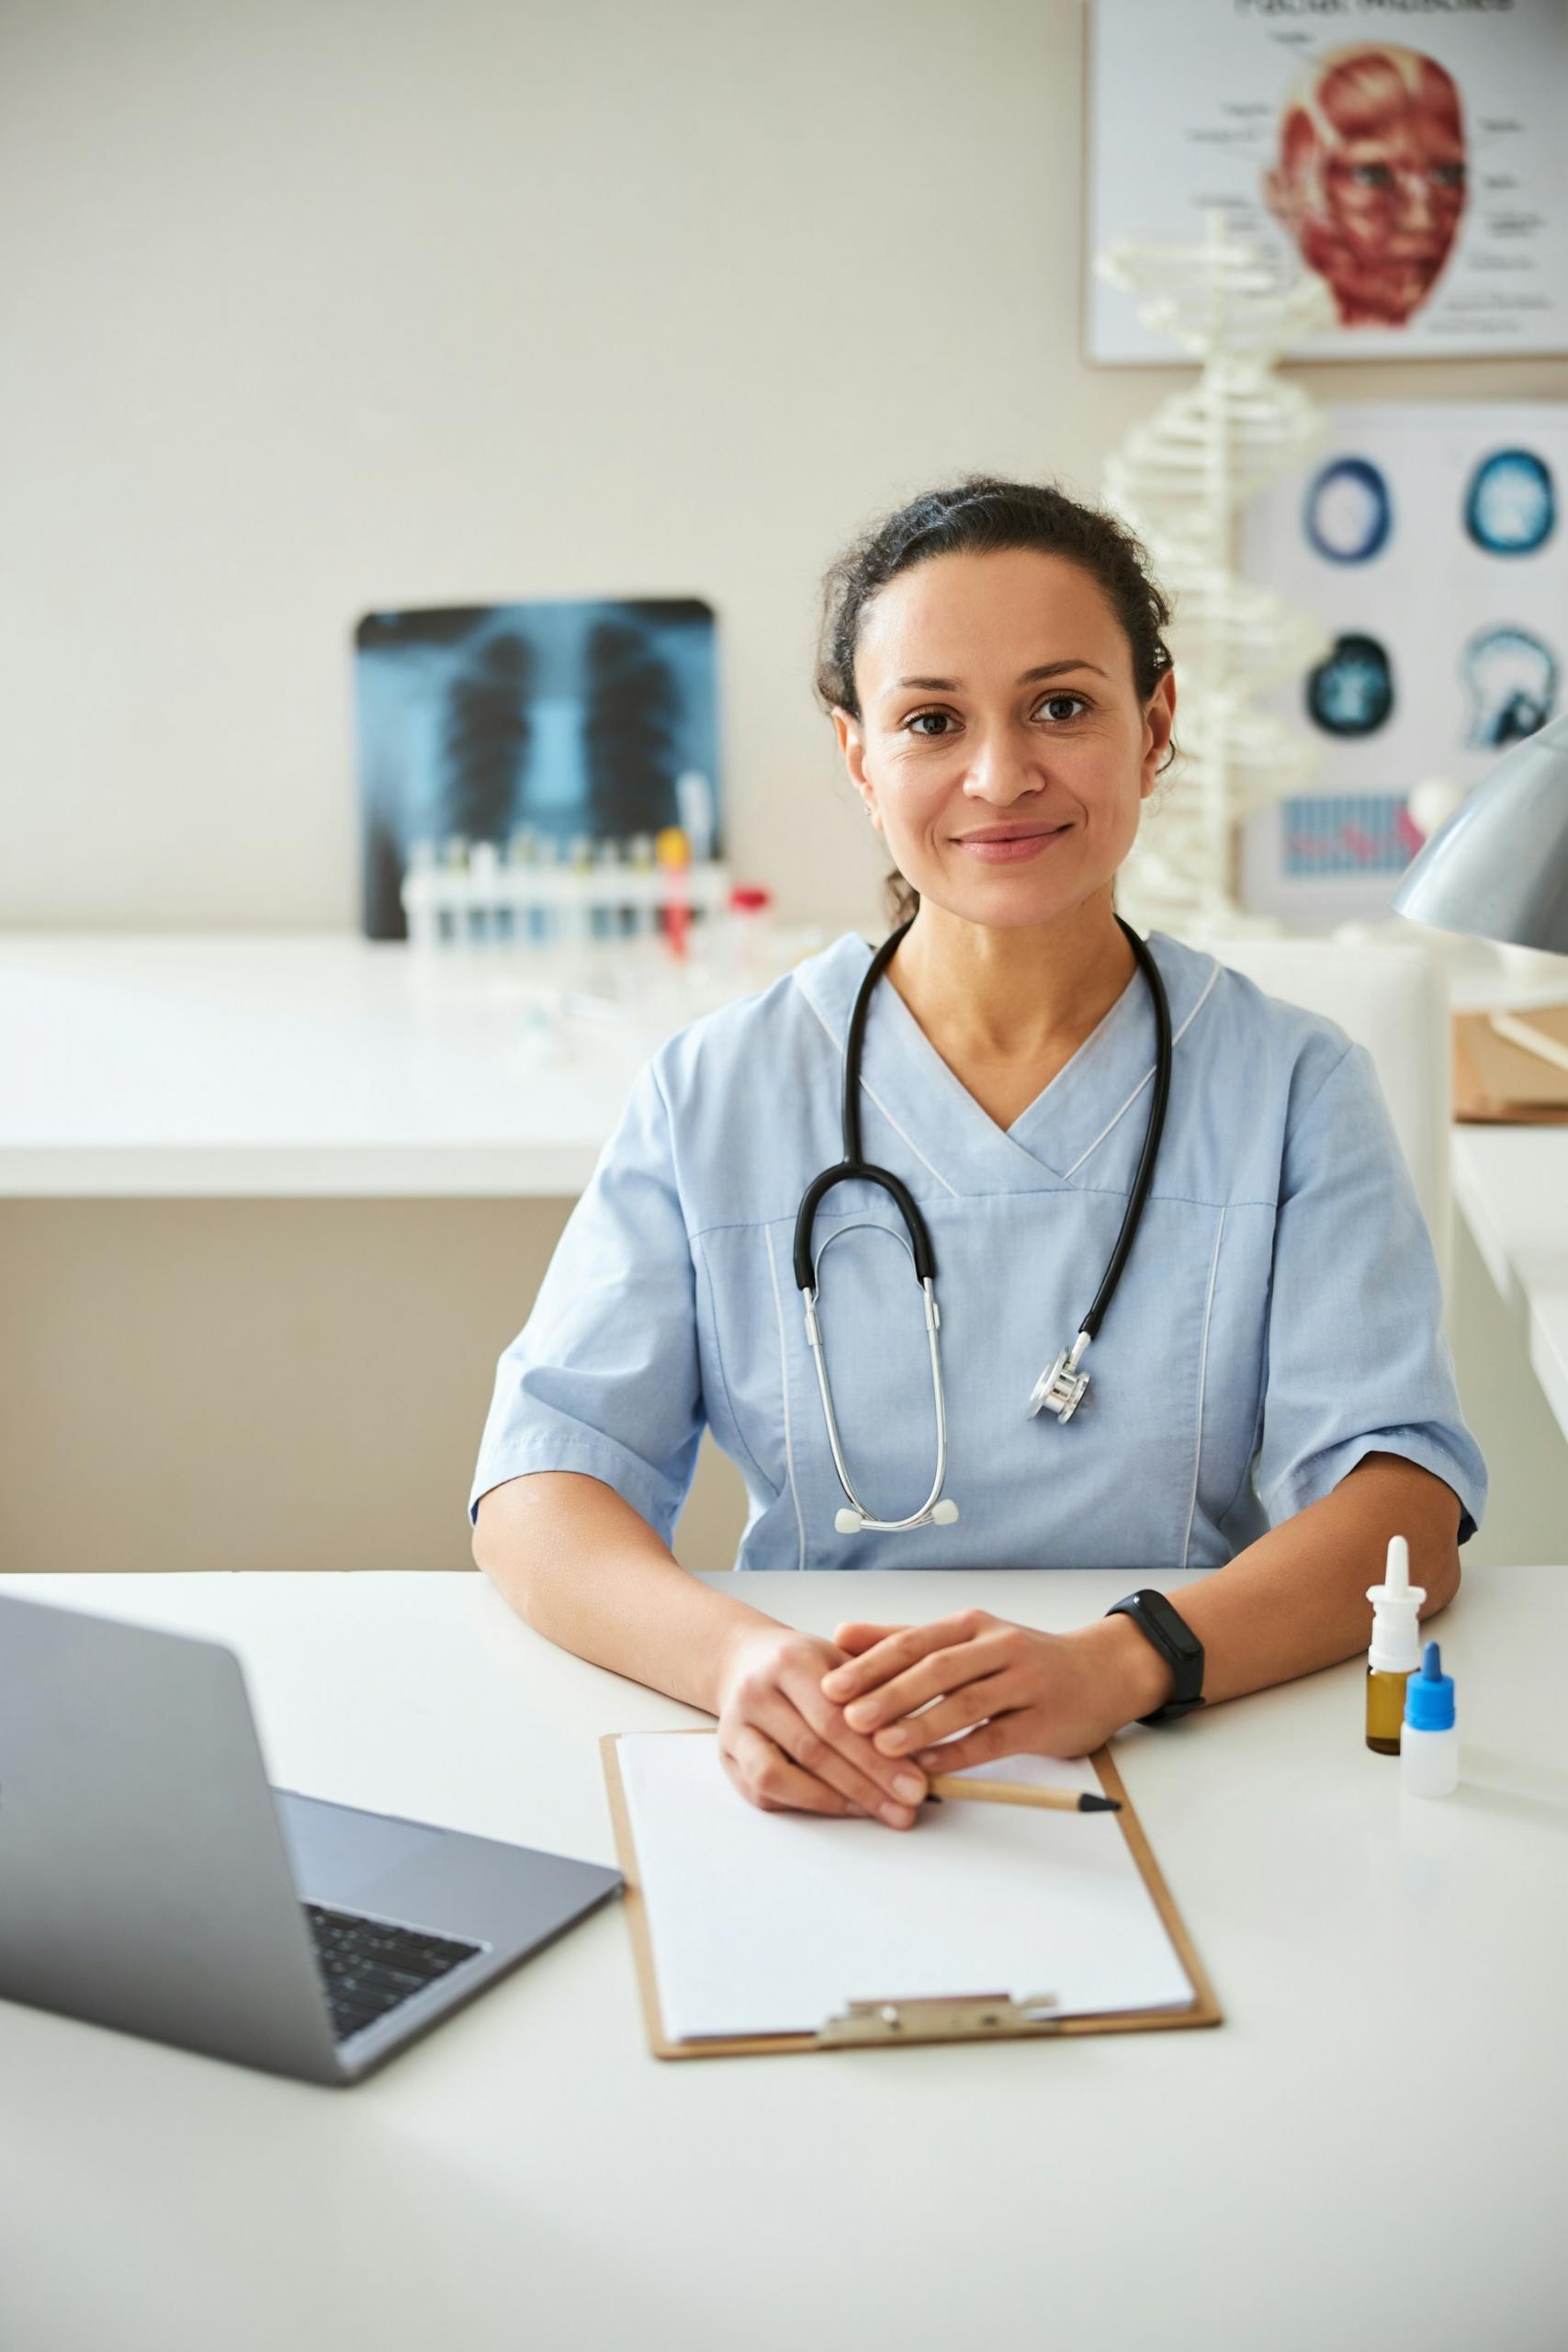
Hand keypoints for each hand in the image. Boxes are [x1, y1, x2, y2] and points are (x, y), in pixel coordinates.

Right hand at [714, 1625, 930, 1828]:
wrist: (745, 1659)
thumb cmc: (806, 1663)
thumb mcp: (842, 1657)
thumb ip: (879, 1689)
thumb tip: (924, 1743)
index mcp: (791, 1660)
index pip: (838, 1717)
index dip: (879, 1756)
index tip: (918, 1784)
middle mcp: (756, 1691)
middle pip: (814, 1749)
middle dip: (867, 1784)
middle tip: (908, 1808)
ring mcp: (735, 1725)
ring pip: (780, 1776)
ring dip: (834, 1801)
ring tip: (879, 1812)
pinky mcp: (726, 1755)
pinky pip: (763, 1791)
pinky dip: (805, 1804)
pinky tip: (843, 1807)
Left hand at [817, 1609, 1169, 1772]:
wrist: (1102, 1672)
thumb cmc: (1022, 1659)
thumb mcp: (966, 1639)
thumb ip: (904, 1639)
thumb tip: (840, 1635)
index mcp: (971, 1626)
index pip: (913, 1641)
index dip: (871, 1663)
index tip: (830, 1685)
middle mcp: (998, 1647)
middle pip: (937, 1669)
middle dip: (889, 1693)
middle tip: (847, 1716)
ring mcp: (1024, 1683)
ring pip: (967, 1703)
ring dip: (922, 1724)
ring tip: (882, 1744)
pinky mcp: (1043, 1720)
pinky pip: (996, 1737)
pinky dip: (960, 1752)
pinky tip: (930, 1766)